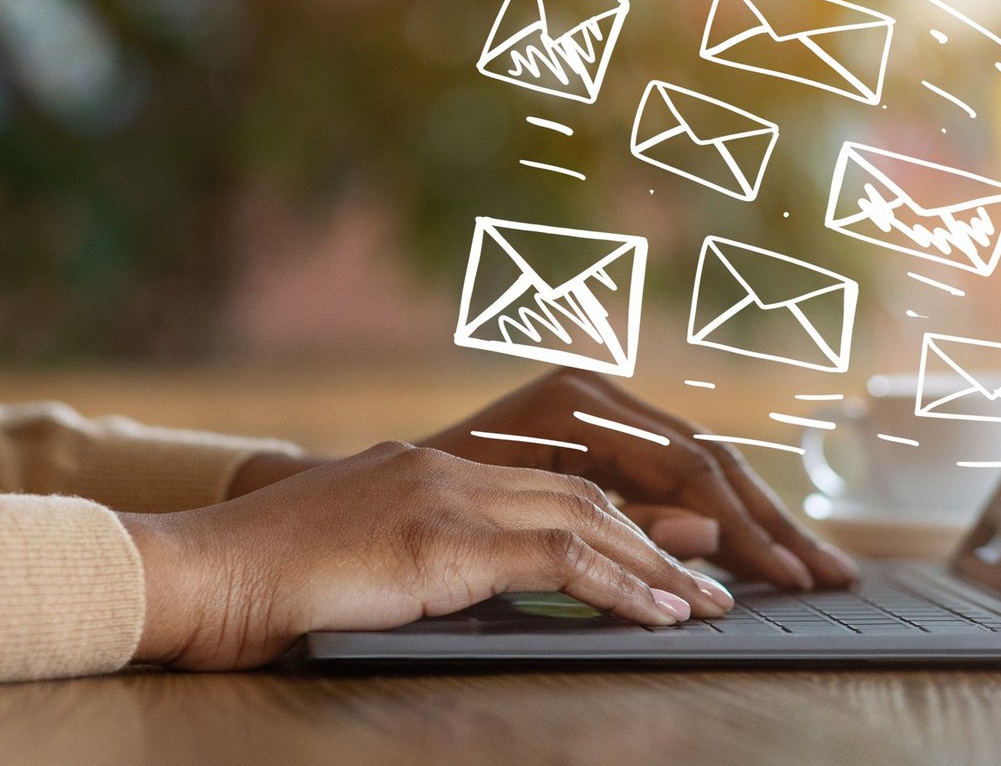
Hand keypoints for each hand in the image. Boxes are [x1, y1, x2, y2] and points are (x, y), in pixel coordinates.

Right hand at [123, 441, 733, 670]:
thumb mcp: (374, 557)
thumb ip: (450, 550)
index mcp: (440, 467)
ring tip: (709, 602)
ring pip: (588, 522)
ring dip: (658, 565)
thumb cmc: (274, 578)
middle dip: (664, 537)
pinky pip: (557, 562)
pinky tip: (659, 612)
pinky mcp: (441, 541)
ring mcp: (449, 497)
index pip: (562, 486)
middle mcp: (455, 469)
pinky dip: (620, 587)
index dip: (630, 518)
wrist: (199, 571)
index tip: (681, 551)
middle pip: (591, 495)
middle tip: (723, 574)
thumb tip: (527, 572)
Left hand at [416, 369, 857, 590]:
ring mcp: (599, 417)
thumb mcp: (511, 524)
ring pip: (702, 470)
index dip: (744, 526)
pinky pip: (674, 482)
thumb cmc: (408, 519)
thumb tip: (707, 536)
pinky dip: (718, 522)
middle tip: (830, 576)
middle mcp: (596, 397)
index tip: (785, 576)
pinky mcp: (598, 445)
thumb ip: (612, 526)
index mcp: (577, 402)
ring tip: (815, 568)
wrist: (326, 516)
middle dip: (773, 524)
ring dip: (761, 524)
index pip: (689, 464)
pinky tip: (755, 552)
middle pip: (710, 461)